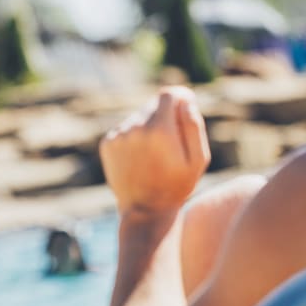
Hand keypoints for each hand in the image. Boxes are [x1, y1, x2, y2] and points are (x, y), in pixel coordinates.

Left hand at [100, 86, 210, 215]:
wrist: (145, 212)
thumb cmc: (177, 186)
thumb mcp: (198, 159)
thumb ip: (194, 125)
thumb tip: (185, 99)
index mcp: (159, 129)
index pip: (169, 94)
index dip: (180, 98)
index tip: (185, 106)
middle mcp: (135, 127)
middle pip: (154, 104)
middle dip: (166, 116)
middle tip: (172, 143)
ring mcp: (118, 135)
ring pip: (139, 117)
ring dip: (149, 128)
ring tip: (155, 155)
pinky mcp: (107, 143)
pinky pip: (126, 129)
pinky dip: (134, 138)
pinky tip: (140, 159)